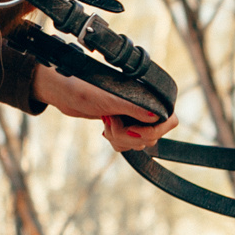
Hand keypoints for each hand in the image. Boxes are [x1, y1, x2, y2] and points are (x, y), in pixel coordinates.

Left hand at [32, 64, 178, 151]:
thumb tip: (158, 116)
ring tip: (106, 123)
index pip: (169, 120)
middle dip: (130, 136)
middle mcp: (144, 106)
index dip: (153, 130)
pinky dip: (117, 142)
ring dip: (121, 139)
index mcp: (146, 95)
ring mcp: (134, 117)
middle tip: (111, 122)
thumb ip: (135, 108)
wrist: (65, 93)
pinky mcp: (123, 126)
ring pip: (140, 143)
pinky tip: (106, 130)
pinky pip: (128, 145)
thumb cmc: (85, 89)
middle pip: (152, 136)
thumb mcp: (111, 100)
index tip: (132, 129)